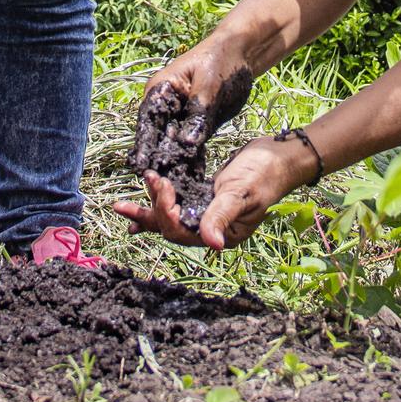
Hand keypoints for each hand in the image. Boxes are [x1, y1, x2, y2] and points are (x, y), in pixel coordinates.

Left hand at [114, 135, 311, 250]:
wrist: (280, 157)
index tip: (163, 185)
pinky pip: (178, 204)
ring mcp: (207, 214)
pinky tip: (145, 200)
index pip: (183, 231)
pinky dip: (160, 202)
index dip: (167, 212)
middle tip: (120, 206)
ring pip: (171, 217)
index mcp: (222, 235)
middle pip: (171, 228)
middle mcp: (212, 230)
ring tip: (121, 207)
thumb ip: (221, 216)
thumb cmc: (264, 175)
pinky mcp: (205, 198)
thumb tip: (212, 244)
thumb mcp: (240, 194)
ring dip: (147, 209)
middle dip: (147, 215)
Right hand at [126, 44, 254, 177]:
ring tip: (174, 190)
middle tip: (157, 187)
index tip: (138, 167)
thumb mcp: (209, 85)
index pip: (147, 121)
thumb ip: (197, 114)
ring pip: (174, 146)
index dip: (142, 145)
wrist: (241, 53)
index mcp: (160, 91)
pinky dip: (192, 161)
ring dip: (175, 166)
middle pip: (157, 138)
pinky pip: (192, 147)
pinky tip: (193, 180)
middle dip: (157, 161)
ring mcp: (180, 118)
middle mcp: (166, 107)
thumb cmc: (220, 60)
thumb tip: (186, 144)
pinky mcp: (197, 126)